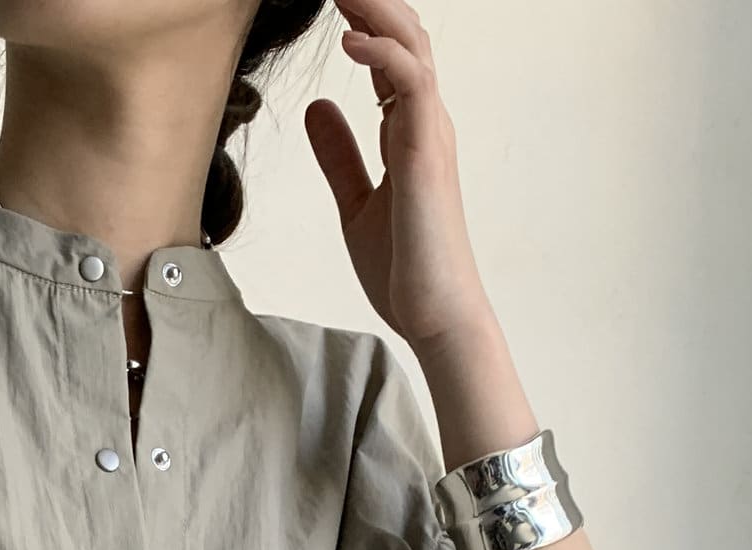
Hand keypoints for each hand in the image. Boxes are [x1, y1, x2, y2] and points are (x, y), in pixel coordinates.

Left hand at [305, 0, 493, 356]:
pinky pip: (411, 84)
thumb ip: (339, 155)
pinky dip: (382, 54)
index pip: (389, 58)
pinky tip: (350, 39)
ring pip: (412, 47)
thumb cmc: (405, 269)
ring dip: (377, 10)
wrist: (434, 316)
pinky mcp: (429, 154)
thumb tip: (317, 107)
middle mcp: (426, 124)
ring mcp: (431, 135)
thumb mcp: (355, 203)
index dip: (363, 20)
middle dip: (371, 1)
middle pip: (404, 38)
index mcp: (410, 134)